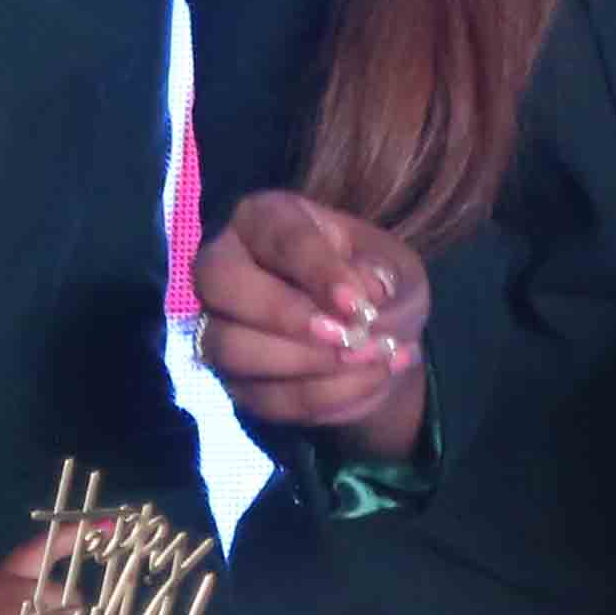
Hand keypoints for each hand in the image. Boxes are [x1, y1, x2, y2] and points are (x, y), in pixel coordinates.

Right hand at [195, 189, 431, 457]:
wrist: (374, 341)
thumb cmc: (376, 282)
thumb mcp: (396, 268)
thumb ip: (383, 275)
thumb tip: (365, 292)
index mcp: (267, 218)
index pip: (277, 235)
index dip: (315, 269)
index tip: (357, 301)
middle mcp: (225, 266)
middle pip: (221, 283)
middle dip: (286, 314)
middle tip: (346, 334)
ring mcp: (219, 326)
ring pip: (231, 347)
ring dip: (307, 362)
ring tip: (371, 357)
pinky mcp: (231, 380)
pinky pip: (262, 396)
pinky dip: (323, 396)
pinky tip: (371, 379)